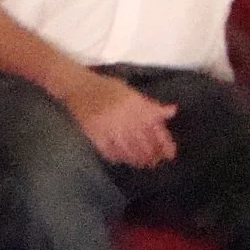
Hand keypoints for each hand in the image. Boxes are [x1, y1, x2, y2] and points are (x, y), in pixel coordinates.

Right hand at [63, 69, 178, 167]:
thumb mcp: (131, 92)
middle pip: (143, 143)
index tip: (170, 155)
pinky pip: (109, 151)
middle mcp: (124, 117)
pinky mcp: (94, 134)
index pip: (155, 129)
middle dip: (151, 156)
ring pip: (128, 150)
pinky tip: (120, 159)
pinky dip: (117, 157)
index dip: (164, 144)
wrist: (77, 86)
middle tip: (155, 163)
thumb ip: (151, 105)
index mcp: (135, 105)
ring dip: (136, 159)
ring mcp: (108, 127)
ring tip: (140, 164)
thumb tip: (173, 111)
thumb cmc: (106, 88)